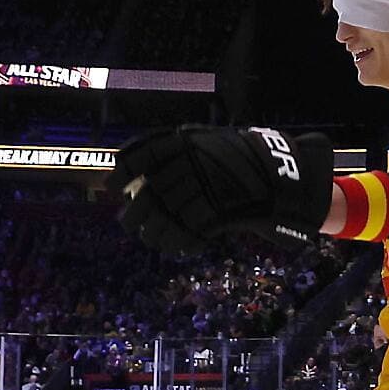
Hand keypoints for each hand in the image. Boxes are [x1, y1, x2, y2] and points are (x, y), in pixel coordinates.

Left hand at [107, 125, 332, 251]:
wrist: (277, 175)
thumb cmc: (235, 159)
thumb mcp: (203, 142)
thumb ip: (173, 153)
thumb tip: (134, 177)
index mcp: (182, 142)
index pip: (138, 156)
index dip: (121, 172)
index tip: (111, 187)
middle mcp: (188, 164)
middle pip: (148, 195)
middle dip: (134, 214)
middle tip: (127, 224)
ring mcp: (202, 189)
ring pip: (164, 218)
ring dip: (154, 232)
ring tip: (151, 238)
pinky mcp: (215, 213)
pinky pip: (187, 231)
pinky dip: (178, 242)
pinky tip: (175, 246)